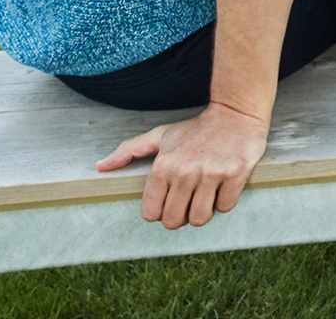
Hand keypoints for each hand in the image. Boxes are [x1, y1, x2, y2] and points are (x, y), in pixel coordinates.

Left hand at [95, 102, 270, 227]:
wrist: (235, 113)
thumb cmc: (195, 129)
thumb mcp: (160, 136)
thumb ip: (128, 151)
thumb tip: (101, 166)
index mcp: (163, 165)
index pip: (151, 213)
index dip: (160, 211)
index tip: (170, 200)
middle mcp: (185, 171)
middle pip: (174, 221)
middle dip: (181, 216)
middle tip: (188, 201)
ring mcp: (211, 173)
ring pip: (200, 219)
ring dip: (202, 212)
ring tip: (205, 196)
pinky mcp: (235, 174)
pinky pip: (225, 207)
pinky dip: (224, 202)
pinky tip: (223, 186)